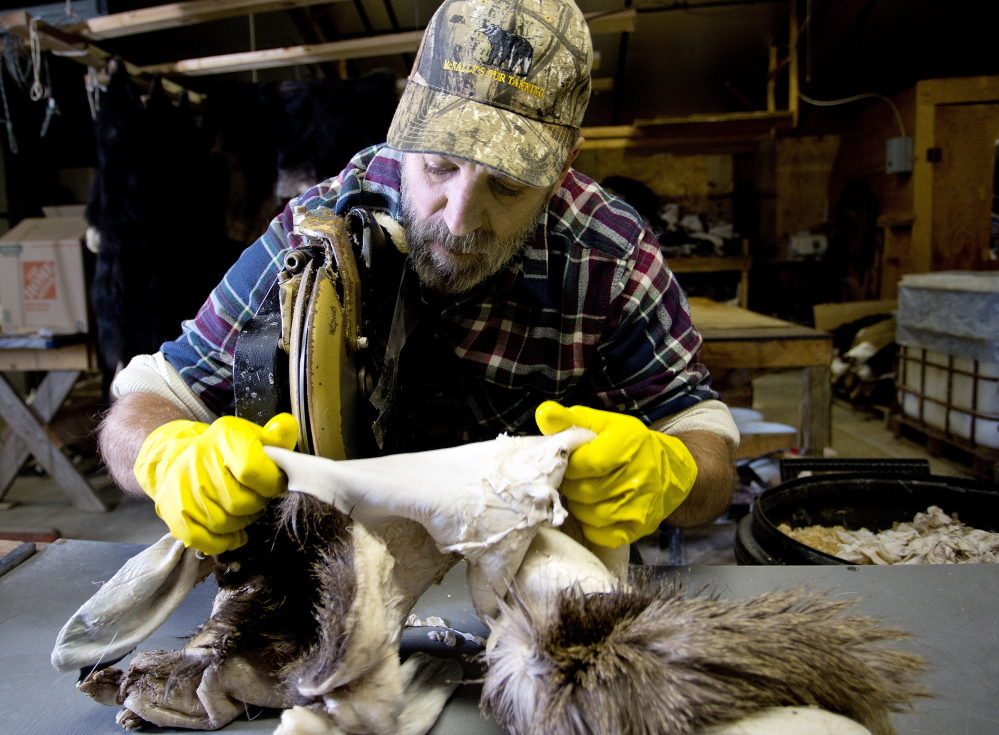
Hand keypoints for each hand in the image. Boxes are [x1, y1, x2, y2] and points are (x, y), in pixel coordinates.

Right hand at [134, 413, 298, 554]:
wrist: (183, 457)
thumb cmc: (229, 451)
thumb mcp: (255, 437)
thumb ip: (277, 437)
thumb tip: (286, 425)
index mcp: (225, 436)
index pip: (252, 470)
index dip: (270, 484)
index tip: (274, 485)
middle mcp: (199, 458)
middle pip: (239, 502)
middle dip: (257, 505)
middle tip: (258, 499)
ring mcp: (183, 486)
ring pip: (222, 523)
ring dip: (241, 523)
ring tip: (244, 512)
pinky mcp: (173, 510)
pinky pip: (202, 538)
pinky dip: (222, 541)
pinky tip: (233, 533)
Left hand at [535, 402, 696, 547]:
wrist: (666, 471)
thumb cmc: (624, 443)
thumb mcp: (599, 423)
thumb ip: (569, 419)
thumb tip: (544, 413)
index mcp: (628, 442)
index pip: (586, 463)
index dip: (569, 465)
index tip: (568, 462)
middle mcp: (639, 475)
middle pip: (584, 491)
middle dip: (571, 486)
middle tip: (572, 479)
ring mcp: (640, 504)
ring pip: (589, 514)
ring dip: (578, 506)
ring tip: (582, 492)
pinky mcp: (638, 527)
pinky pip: (600, 534)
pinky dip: (590, 525)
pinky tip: (593, 510)